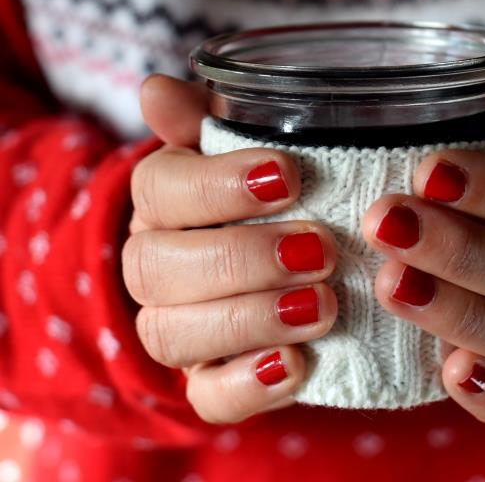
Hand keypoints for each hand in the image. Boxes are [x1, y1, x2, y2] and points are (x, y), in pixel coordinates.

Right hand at [122, 75, 337, 423]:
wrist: (292, 254)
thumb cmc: (270, 183)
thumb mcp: (248, 139)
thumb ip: (205, 116)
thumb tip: (155, 90)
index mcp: (163, 196)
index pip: (158, 189)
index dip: (216, 185)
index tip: (289, 175)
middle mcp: (156, 263)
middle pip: (158, 267)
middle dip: (240, 257)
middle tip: (320, 247)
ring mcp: (177, 326)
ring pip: (173, 334)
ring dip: (250, 320)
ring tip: (326, 304)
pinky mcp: (208, 381)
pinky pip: (206, 398)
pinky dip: (250, 386)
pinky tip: (299, 364)